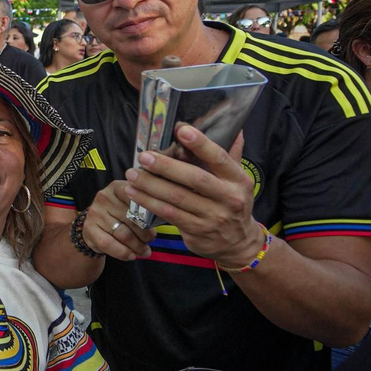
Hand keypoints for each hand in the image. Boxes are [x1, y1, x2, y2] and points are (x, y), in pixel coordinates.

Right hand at [81, 181, 155, 259]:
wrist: (93, 227)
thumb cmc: (118, 215)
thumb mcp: (129, 204)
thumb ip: (145, 204)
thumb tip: (166, 214)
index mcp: (117, 187)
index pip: (135, 194)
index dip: (150, 206)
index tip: (161, 215)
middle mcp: (104, 197)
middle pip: (132, 218)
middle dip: (146, 233)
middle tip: (152, 240)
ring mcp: (95, 213)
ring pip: (123, 234)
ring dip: (138, 246)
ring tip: (145, 251)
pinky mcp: (89, 229)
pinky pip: (110, 244)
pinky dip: (123, 252)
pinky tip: (131, 255)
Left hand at [124, 125, 258, 264]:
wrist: (238, 243)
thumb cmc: (232, 204)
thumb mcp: (238, 180)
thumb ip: (232, 154)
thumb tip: (235, 127)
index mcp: (238, 180)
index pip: (219, 158)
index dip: (200, 143)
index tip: (181, 129)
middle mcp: (228, 198)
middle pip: (194, 178)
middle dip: (166, 166)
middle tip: (144, 157)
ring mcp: (212, 217)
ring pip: (177, 198)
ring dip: (151, 186)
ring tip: (132, 175)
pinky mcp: (197, 231)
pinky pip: (169, 214)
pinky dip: (150, 203)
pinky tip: (135, 194)